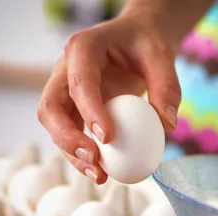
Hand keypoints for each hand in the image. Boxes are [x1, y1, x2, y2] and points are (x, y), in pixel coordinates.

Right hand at [37, 15, 181, 183]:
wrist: (138, 38)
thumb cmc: (146, 43)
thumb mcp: (162, 56)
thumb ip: (167, 86)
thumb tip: (167, 123)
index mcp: (83, 48)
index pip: (79, 82)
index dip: (89, 110)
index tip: (108, 137)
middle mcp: (65, 69)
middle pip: (50, 106)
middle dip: (66, 137)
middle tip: (93, 160)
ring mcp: (64, 89)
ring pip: (54, 125)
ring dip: (72, 153)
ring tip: (99, 175)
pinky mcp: (72, 107)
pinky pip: (70, 133)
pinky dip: (82, 154)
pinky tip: (102, 172)